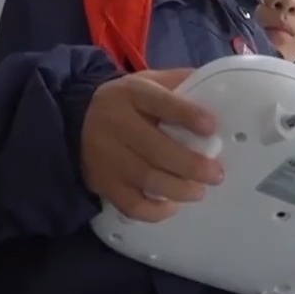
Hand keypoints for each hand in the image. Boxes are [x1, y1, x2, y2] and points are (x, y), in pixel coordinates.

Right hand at [80, 69, 223, 221]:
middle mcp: (115, 123)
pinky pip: (131, 204)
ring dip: (180, 189)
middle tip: (216, 174)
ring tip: (199, 191)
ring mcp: (107, 156)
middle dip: (192, 165)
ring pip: (146, 179)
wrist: (76, 122)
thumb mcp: (149, 82)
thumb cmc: (128, 103)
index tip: (212, 127)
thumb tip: (218, 92)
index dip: (187, 115)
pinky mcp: (102, 183)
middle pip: (156, 148)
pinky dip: (155, 211)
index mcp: (131, 93)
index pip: (160, 103)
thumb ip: (180, 84)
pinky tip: (172, 205)